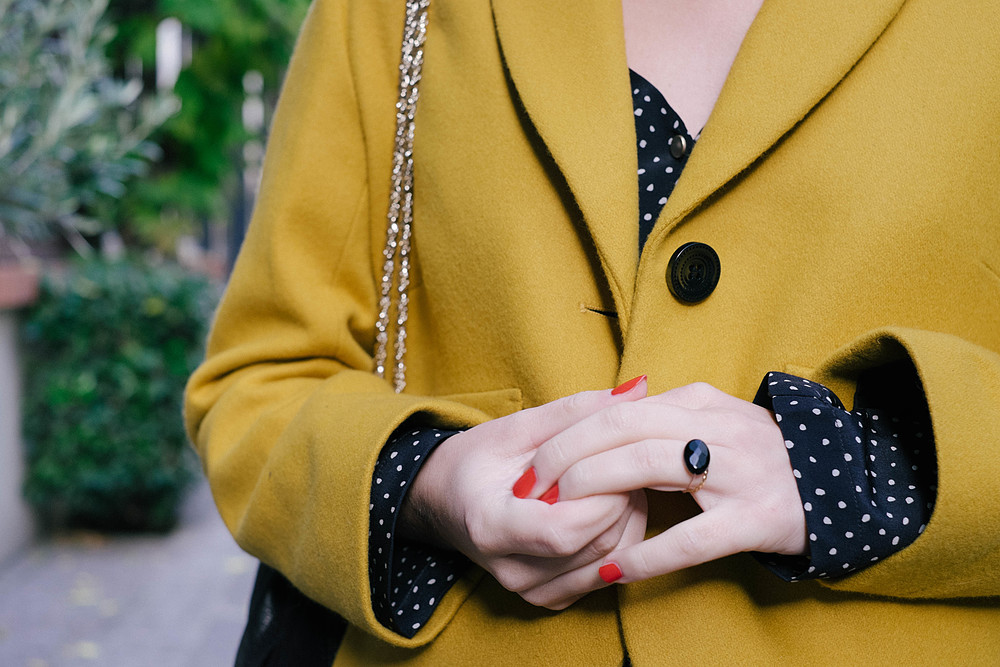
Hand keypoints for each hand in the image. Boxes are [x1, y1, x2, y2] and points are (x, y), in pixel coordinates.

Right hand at [399, 379, 649, 608]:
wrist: (445, 501)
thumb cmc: (478, 460)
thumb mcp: (518, 426)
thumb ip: (576, 411)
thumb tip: (637, 387)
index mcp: (490, 526)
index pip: (565, 529)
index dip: (602, 495)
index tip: (613, 459)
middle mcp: (509, 570)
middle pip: (595, 544)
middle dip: (622, 498)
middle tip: (622, 462)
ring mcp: (529, 591)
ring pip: (611, 561)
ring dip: (627, 517)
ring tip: (613, 481)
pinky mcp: (548, 598)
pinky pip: (605, 574)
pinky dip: (619, 539)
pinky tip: (607, 509)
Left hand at [521, 382, 806, 583]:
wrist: (836, 487)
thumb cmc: (756, 457)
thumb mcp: (712, 421)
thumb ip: (660, 418)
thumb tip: (597, 419)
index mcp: (699, 403)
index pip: (619, 408)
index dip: (569, 433)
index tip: (533, 460)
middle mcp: (717, 428)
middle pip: (625, 429)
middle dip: (568, 456)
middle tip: (531, 487)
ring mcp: (739, 473)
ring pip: (651, 467)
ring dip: (595, 492)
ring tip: (557, 515)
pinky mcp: (754, 520)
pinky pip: (692, 539)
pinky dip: (646, 554)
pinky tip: (612, 569)